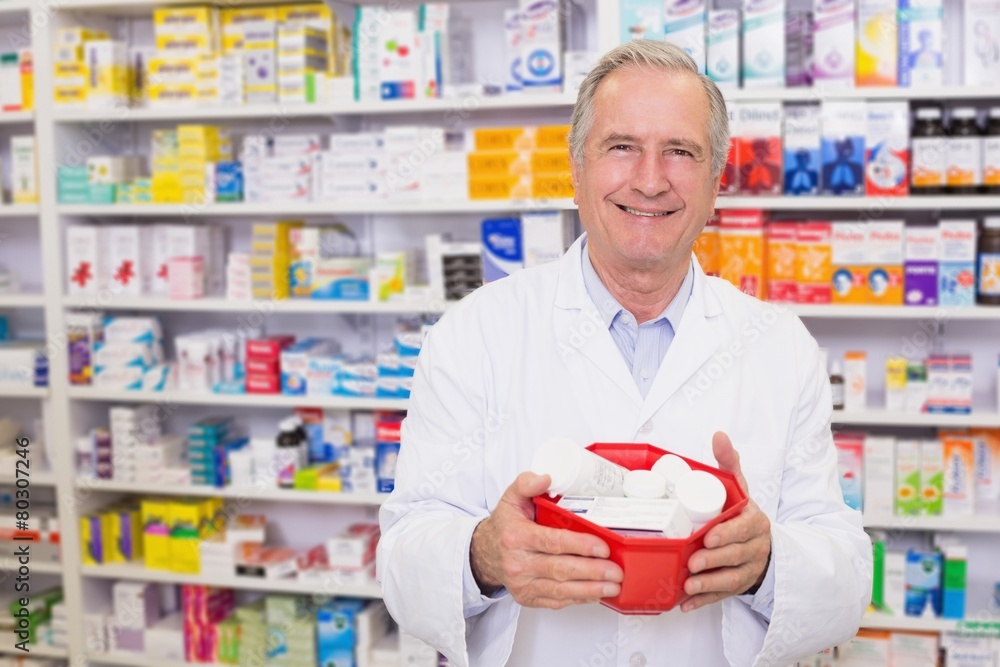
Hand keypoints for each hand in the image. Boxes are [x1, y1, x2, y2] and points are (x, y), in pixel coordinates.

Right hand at [470, 471, 623, 609]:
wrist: (486, 552)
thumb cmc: (506, 524)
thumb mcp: (511, 497)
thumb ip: (527, 483)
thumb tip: (547, 477)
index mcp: (515, 536)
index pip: (552, 542)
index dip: (579, 545)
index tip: (603, 547)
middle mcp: (517, 563)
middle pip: (560, 569)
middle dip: (592, 571)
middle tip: (616, 571)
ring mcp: (522, 584)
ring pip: (560, 590)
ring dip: (590, 589)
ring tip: (613, 587)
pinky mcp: (527, 598)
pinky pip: (556, 601)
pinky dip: (578, 599)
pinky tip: (596, 594)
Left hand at [682, 431, 771, 612]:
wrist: (761, 544)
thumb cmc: (742, 514)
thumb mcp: (739, 488)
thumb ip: (729, 463)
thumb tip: (719, 435)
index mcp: (754, 523)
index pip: (743, 530)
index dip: (726, 535)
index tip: (707, 537)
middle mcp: (754, 548)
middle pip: (735, 556)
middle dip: (713, 561)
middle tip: (692, 562)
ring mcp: (747, 570)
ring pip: (730, 580)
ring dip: (709, 585)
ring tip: (688, 584)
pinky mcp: (738, 587)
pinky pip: (722, 597)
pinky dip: (704, 601)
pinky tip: (685, 603)